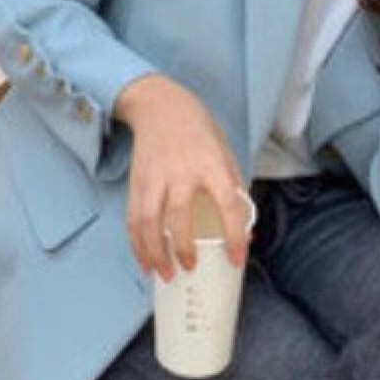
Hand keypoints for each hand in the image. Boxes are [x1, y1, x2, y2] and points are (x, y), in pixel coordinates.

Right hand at [113, 74, 252, 280]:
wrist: (160, 104)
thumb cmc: (199, 132)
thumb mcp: (226, 154)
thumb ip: (234, 191)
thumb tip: (245, 233)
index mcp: (211, 164)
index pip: (227, 204)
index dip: (233, 235)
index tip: (236, 259)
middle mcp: (181, 171)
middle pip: (177, 216)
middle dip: (182, 248)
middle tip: (190, 268)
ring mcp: (154, 177)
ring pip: (148, 221)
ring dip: (155, 252)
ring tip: (165, 274)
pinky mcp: (136, 182)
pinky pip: (133, 218)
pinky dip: (137, 244)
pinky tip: (145, 261)